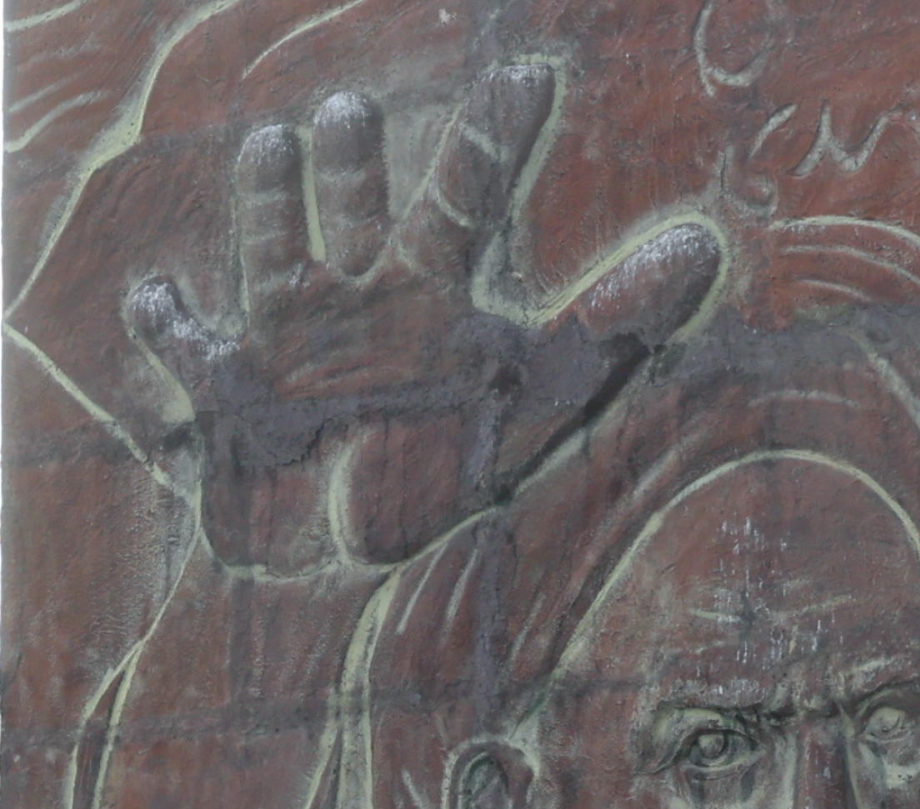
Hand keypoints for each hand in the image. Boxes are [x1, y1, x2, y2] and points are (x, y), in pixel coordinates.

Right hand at [126, 63, 719, 574]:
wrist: (354, 569)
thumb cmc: (444, 473)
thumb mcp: (542, 400)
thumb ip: (614, 325)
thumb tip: (705, 247)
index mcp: (432, 295)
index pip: (469, 198)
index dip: (498, 139)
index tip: (532, 74)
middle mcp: (359, 297)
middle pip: (360, 204)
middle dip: (355, 161)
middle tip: (356, 115)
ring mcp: (290, 337)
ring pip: (279, 247)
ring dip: (275, 202)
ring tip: (273, 145)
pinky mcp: (233, 390)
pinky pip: (192, 348)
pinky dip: (173, 326)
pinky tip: (161, 295)